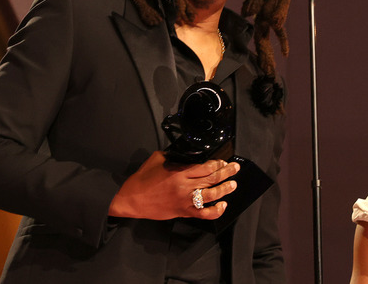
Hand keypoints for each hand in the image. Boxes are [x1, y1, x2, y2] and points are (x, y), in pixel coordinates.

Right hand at [108, 151, 239, 219]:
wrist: (132, 199)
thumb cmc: (143, 179)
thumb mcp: (157, 159)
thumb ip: (173, 156)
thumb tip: (185, 153)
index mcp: (179, 173)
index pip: (205, 167)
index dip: (217, 164)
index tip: (223, 162)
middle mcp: (184, 187)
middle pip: (211, 179)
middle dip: (226, 173)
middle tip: (235, 169)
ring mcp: (185, 201)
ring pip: (211, 196)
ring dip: (224, 190)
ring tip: (233, 185)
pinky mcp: (183, 212)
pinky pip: (203, 214)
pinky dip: (215, 211)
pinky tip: (222, 205)